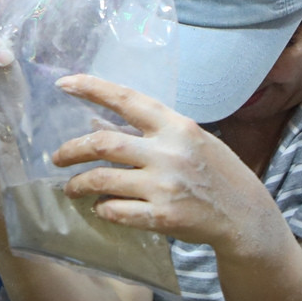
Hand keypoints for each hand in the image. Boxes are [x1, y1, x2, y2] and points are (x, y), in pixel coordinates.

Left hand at [51, 73, 273, 248]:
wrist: (244, 214)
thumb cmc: (214, 171)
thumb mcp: (189, 139)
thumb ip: (151, 130)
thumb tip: (99, 122)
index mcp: (176, 125)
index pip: (126, 99)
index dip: (91, 88)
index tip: (63, 84)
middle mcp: (168, 152)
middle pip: (103, 143)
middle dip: (72, 150)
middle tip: (57, 157)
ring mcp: (165, 185)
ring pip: (102, 180)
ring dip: (78, 184)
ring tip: (71, 187)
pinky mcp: (162, 216)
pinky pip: (116, 211)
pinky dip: (102, 208)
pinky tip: (101, 207)